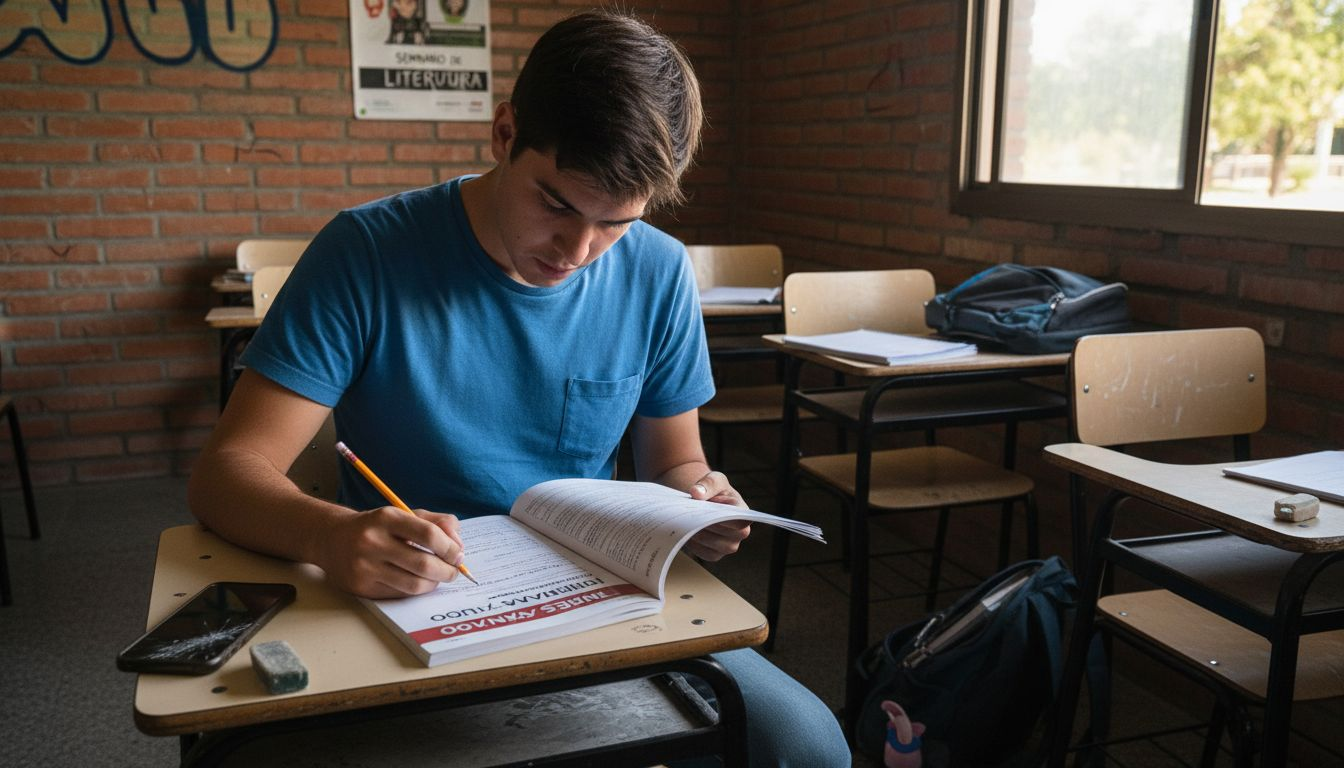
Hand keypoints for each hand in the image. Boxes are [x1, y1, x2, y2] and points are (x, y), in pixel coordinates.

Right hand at [313, 507, 465, 597]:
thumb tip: (458, 544)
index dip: (450, 548)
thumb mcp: (404, 514)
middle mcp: (373, 541)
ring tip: (437, 578)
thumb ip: (436, 522)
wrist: (331, 539)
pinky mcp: (361, 587)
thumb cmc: (377, 527)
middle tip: (453, 572)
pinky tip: (417, 582)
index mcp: (387, 518)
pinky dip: (415, 591)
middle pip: (423, 563)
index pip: (428, 534)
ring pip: (413, 584)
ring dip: (433, 584)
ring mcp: (365, 566)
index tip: (458, 554)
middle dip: (447, 571)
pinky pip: (399, 594)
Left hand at [686, 470, 750, 560]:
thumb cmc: (713, 490)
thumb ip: (708, 483)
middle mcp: (740, 533)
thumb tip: (696, 493)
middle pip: (729, 537)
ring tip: (687, 523)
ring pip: (717, 547)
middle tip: (693, 516)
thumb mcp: (714, 479)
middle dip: (709, 526)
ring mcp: (728, 545)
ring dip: (701, 535)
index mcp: (743, 514)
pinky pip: (706, 554)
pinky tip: (686, 533)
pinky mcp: (715, 554)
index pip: (741, 521)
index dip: (726, 518)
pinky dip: (696, 545)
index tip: (709, 508)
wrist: (703, 502)